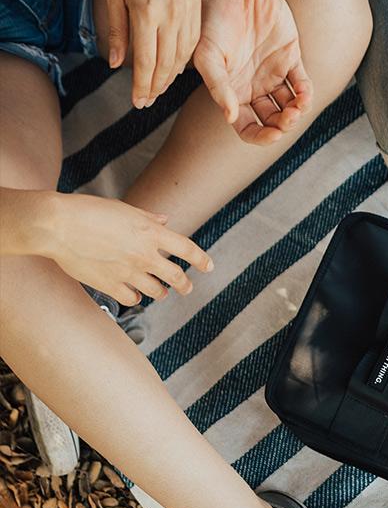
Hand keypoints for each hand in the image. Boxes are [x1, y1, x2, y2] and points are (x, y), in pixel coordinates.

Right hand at [35, 193, 212, 306]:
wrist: (57, 226)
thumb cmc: (87, 211)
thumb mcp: (122, 208)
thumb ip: (147, 218)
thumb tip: (165, 221)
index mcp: (151, 233)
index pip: (188, 250)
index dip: (201, 260)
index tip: (208, 267)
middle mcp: (145, 255)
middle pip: (177, 277)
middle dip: (185, 284)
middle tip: (186, 288)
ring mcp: (130, 273)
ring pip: (157, 292)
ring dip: (161, 292)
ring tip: (160, 292)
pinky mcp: (112, 286)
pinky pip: (132, 299)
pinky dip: (135, 297)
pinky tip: (133, 294)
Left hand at [106, 0, 200, 107]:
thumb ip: (118, 31)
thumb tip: (116, 64)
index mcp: (147, 12)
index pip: (147, 62)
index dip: (142, 86)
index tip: (137, 101)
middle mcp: (171, 16)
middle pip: (166, 65)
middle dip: (155, 88)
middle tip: (146, 101)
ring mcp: (187, 14)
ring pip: (182, 58)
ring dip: (169, 78)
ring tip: (157, 88)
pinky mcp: (197, 10)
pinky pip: (192, 45)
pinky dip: (182, 62)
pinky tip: (173, 69)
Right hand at [193, 0, 312, 144]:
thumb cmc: (213, 20)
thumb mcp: (208, 55)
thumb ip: (218, 87)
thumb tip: (231, 117)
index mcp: (234, 92)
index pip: (248, 127)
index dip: (261, 137)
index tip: (272, 135)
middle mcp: (254, 87)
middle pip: (272, 121)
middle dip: (282, 126)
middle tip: (287, 119)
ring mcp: (273, 74)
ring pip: (289, 106)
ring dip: (296, 113)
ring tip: (297, 109)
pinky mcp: (290, 59)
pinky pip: (303, 84)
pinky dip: (307, 95)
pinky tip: (304, 95)